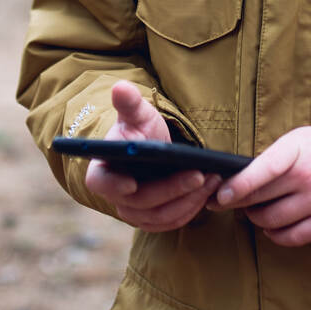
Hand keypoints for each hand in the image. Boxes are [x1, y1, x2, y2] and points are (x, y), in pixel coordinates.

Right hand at [84, 80, 220, 230]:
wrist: (155, 148)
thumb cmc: (142, 129)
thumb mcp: (138, 114)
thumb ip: (129, 103)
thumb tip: (120, 87)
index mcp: (103, 170)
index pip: (99, 183)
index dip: (112, 186)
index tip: (131, 184)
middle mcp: (115, 196)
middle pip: (140, 202)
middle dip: (172, 189)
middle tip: (199, 175)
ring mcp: (133, 212)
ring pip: (159, 216)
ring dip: (187, 200)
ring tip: (211, 180)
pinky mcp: (153, 220)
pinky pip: (171, 222)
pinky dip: (190, 209)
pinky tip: (208, 192)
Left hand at [208, 122, 310, 246]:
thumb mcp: (300, 139)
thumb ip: (272, 158)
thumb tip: (238, 182)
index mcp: (297, 151)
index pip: (260, 171)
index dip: (237, 186)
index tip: (220, 197)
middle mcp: (307, 177)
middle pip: (260, 200)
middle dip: (238, 203)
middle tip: (228, 202)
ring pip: (271, 221)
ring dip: (257, 219)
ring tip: (255, 210)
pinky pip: (291, 237)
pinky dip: (275, 235)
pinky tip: (273, 226)